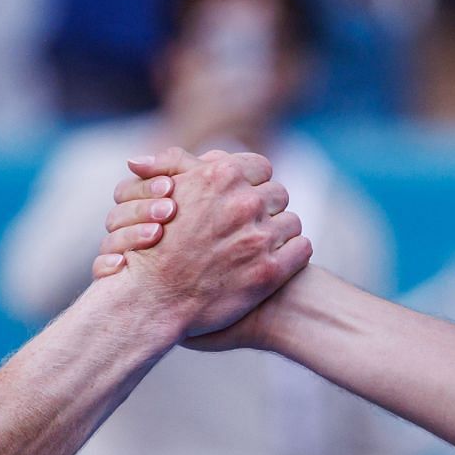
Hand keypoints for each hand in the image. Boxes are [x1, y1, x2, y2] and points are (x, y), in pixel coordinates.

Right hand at [95, 148, 309, 338]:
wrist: (152, 299)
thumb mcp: (161, 190)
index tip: (241, 199)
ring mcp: (259, 237)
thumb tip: (207, 154)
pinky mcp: (270, 270)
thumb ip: (181, 162)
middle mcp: (244, 202)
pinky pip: (301, 248)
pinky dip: (291, 253)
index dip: (252, 184)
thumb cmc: (154, 243)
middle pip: (278, 194)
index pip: (261, 167)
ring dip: (278, 232)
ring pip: (291, 221)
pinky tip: (272, 261)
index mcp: (222, 176)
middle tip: (248, 226)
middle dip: (265, 209)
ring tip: (257, 246)